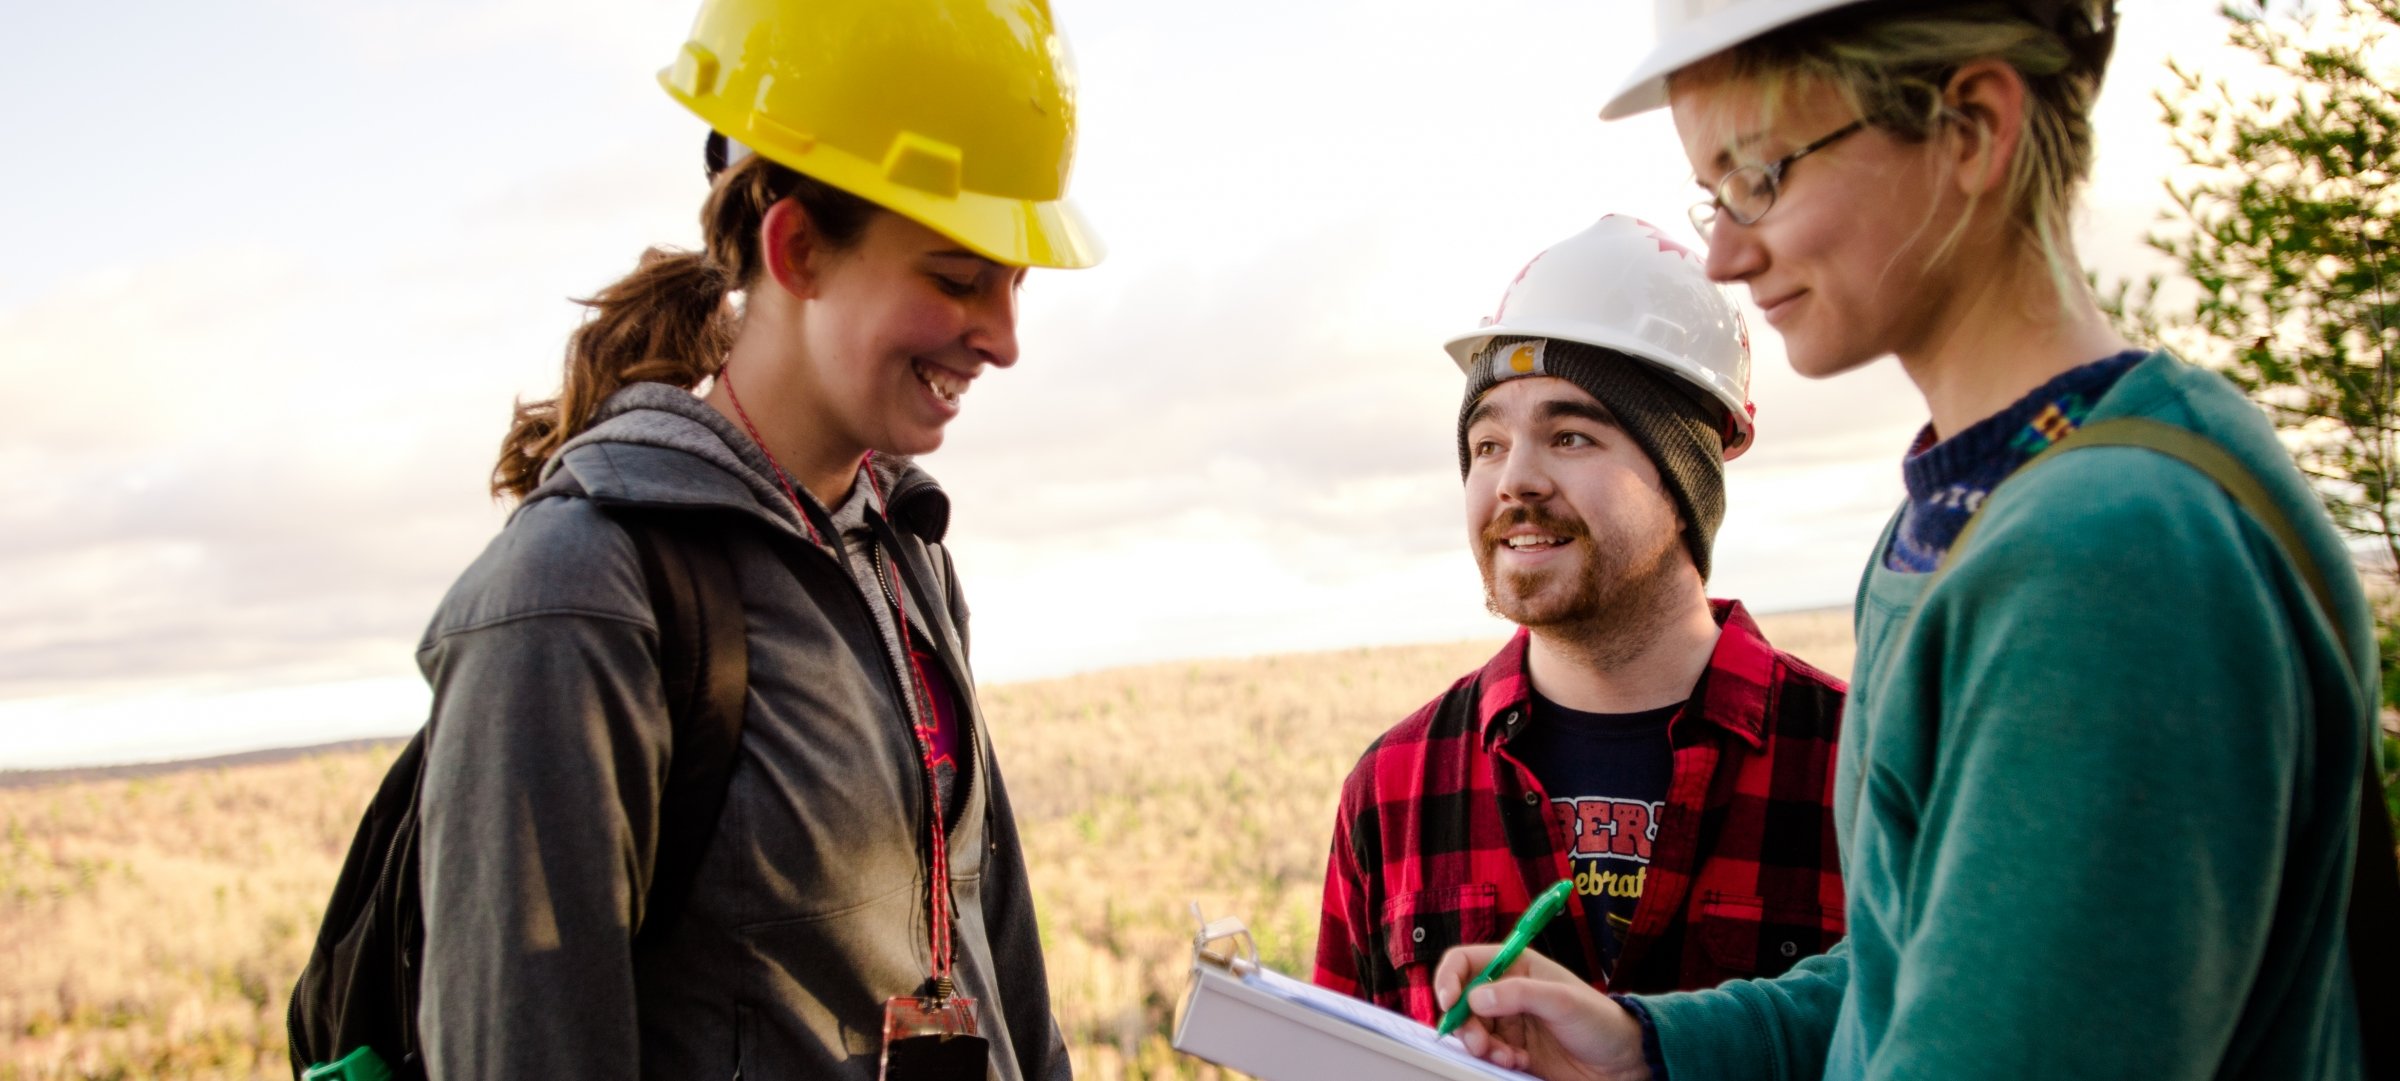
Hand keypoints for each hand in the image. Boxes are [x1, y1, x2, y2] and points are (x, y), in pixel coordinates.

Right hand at [1432, 944, 1650, 1080]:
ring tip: (1506, 1057)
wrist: (1622, 1063)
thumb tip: (1476, 997)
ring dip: (1481, 1045)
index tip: (1449, 1003)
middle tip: (1480, 1044)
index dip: (1449, 978)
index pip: (1465, 962)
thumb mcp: (1563, 1001)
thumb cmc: (1601, 1022)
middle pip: (1462, 1001)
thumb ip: (1519, 994)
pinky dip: (1494, 1060)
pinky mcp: (1512, 1048)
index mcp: (1516, 966)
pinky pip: (1487, 1053)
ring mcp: (1509, 1021)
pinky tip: (1517, 1062)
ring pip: (1472, 1030)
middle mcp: (1507, 991)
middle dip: (1465, 1023)